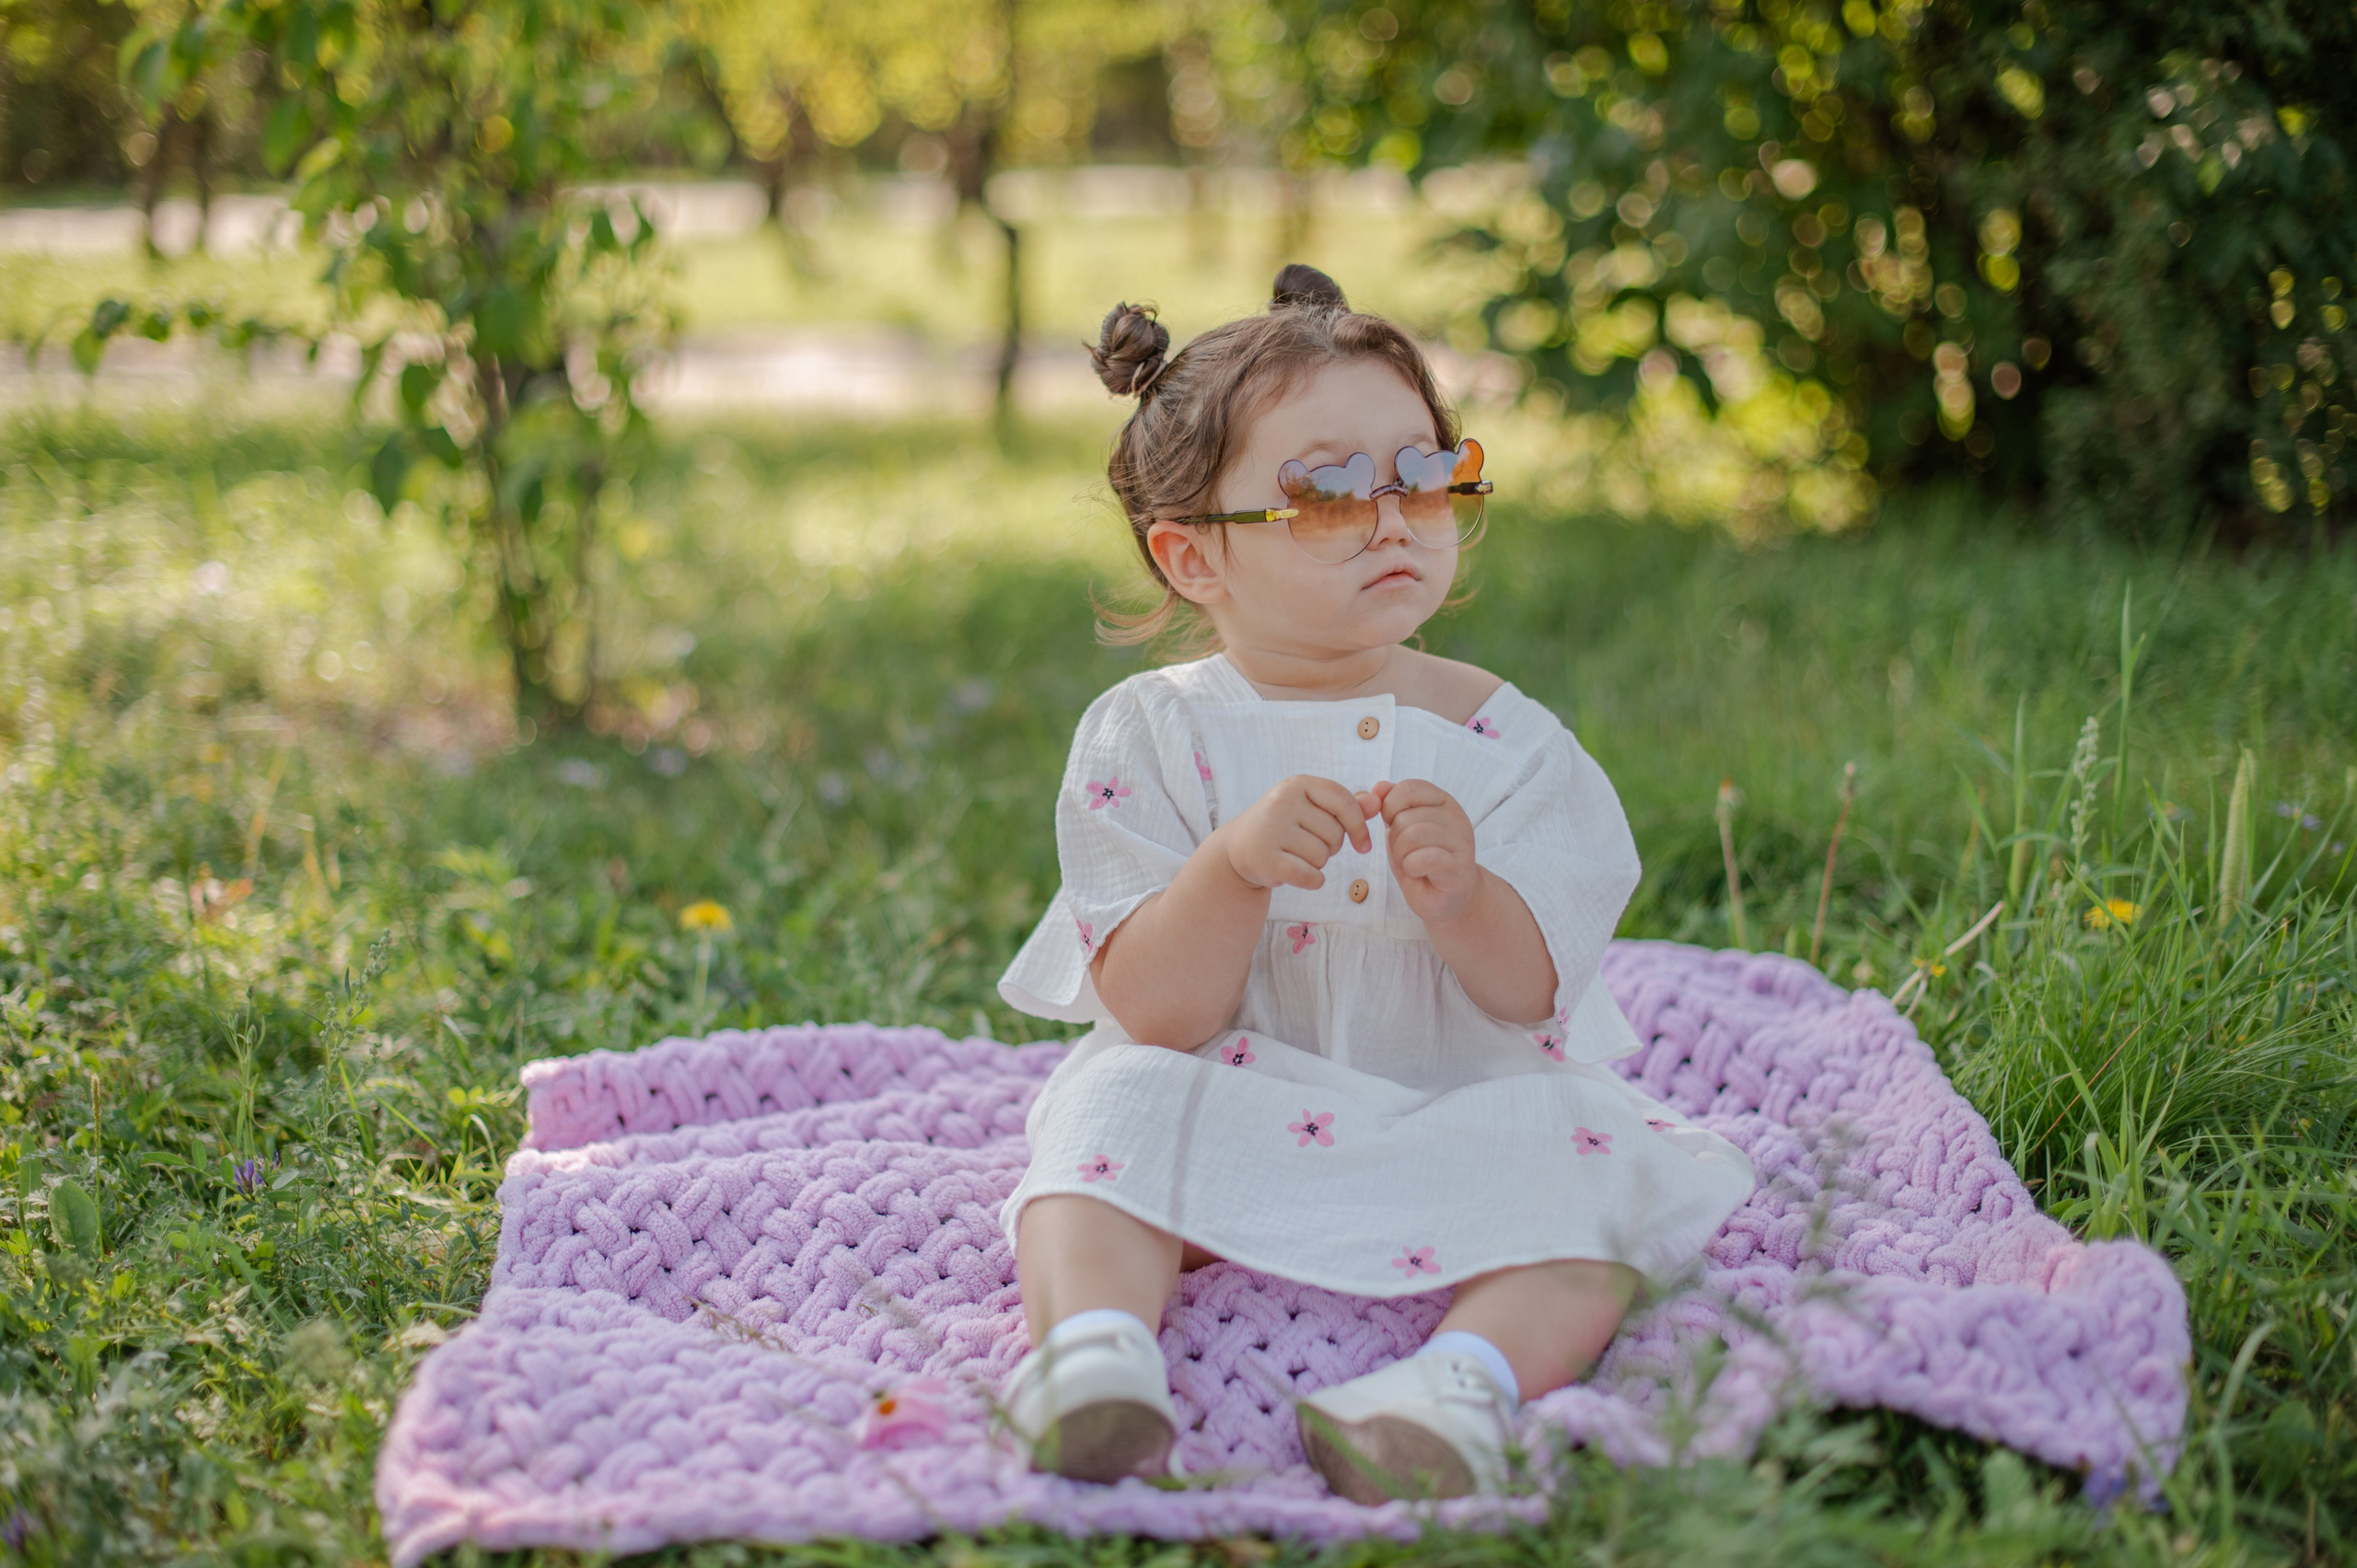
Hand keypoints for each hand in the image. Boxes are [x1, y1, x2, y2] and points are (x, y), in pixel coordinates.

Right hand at [1219, 774, 1376, 890]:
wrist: (1239, 848)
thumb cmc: (1285, 826)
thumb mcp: (1312, 809)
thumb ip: (1346, 806)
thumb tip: (1377, 802)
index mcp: (1297, 784)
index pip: (1343, 800)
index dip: (1359, 825)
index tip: (1363, 845)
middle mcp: (1282, 802)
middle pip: (1335, 833)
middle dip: (1330, 847)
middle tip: (1306, 846)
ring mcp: (1271, 829)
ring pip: (1322, 856)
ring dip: (1317, 864)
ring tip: (1295, 857)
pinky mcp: (1265, 859)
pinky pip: (1310, 876)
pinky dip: (1312, 881)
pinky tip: (1298, 875)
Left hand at [1371, 778, 1480, 924]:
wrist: (1446, 897)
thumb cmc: (1421, 859)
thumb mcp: (1399, 828)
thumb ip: (1387, 805)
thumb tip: (1377, 787)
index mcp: (1442, 801)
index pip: (1408, 788)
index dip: (1390, 808)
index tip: (1394, 826)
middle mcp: (1456, 816)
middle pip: (1405, 817)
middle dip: (1394, 839)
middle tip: (1407, 853)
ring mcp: (1460, 842)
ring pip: (1412, 836)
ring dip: (1401, 855)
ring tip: (1412, 863)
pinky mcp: (1458, 868)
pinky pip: (1425, 858)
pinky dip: (1411, 867)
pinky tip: (1417, 872)